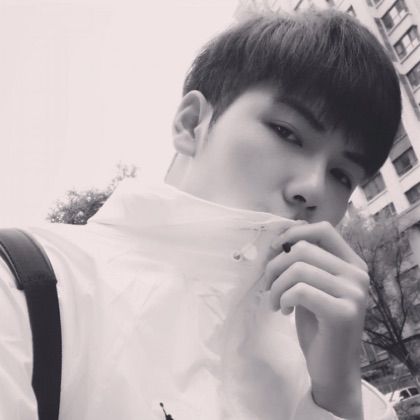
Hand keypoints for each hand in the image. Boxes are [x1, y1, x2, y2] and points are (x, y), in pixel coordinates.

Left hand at [263, 221, 368, 418]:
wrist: (332, 367)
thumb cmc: (318, 324)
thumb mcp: (312, 286)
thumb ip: (305, 263)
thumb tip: (281, 238)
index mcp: (352, 264)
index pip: (324, 229)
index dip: (294, 233)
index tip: (274, 249)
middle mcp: (357, 275)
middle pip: (304, 249)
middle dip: (275, 265)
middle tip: (268, 286)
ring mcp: (354, 294)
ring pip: (298, 269)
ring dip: (276, 286)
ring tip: (274, 301)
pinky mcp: (342, 313)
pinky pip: (299, 290)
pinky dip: (282, 298)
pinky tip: (284, 311)